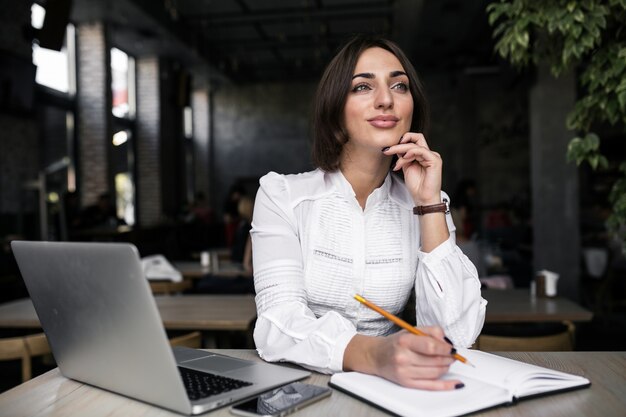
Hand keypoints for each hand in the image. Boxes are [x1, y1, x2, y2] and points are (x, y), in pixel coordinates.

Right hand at [344, 327, 461, 390]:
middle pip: (435, 360)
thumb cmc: (396, 343)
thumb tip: (447, 342)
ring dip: (446, 367)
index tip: (451, 348)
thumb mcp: (410, 330)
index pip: (431, 346)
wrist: (376, 356)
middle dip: (448, 358)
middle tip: (451, 355)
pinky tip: (455, 383)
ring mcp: (405, 372)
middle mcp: (403, 357)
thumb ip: (431, 331)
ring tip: (445, 362)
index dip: (446, 348)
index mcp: (404, 341)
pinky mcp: (407, 383)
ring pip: (436, 372)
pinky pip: (431, 386)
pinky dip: (446, 385)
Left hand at [383, 133, 441, 204]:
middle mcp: (428, 154)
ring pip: (415, 145)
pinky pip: (421, 150)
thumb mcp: (406, 167)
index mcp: (422, 155)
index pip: (413, 140)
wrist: (423, 198)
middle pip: (415, 139)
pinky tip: (404, 158)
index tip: (388, 149)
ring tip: (397, 163)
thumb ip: (403, 157)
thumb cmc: (417, 186)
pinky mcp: (435, 160)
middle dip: (399, 144)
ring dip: (402, 151)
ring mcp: (433, 156)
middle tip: (387, 150)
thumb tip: (395, 147)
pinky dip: (411, 152)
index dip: (401, 141)